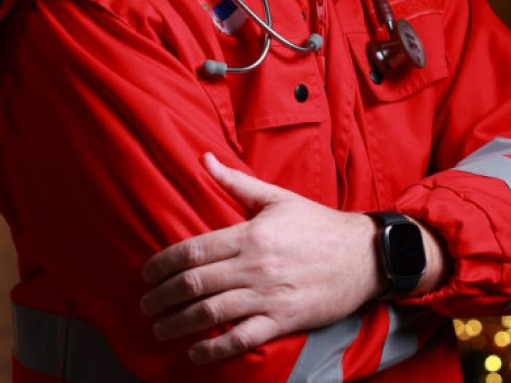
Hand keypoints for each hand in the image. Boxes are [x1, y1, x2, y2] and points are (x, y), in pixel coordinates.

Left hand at [140, 153, 382, 363]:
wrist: (364, 256)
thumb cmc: (319, 224)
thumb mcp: (277, 198)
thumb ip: (236, 182)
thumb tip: (205, 158)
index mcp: (250, 233)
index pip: (193, 250)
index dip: (162, 264)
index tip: (146, 274)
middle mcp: (254, 265)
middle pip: (194, 283)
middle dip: (162, 297)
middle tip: (145, 304)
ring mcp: (269, 295)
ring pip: (211, 312)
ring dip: (178, 324)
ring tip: (159, 329)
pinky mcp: (284, 320)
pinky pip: (242, 338)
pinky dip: (215, 348)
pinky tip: (195, 353)